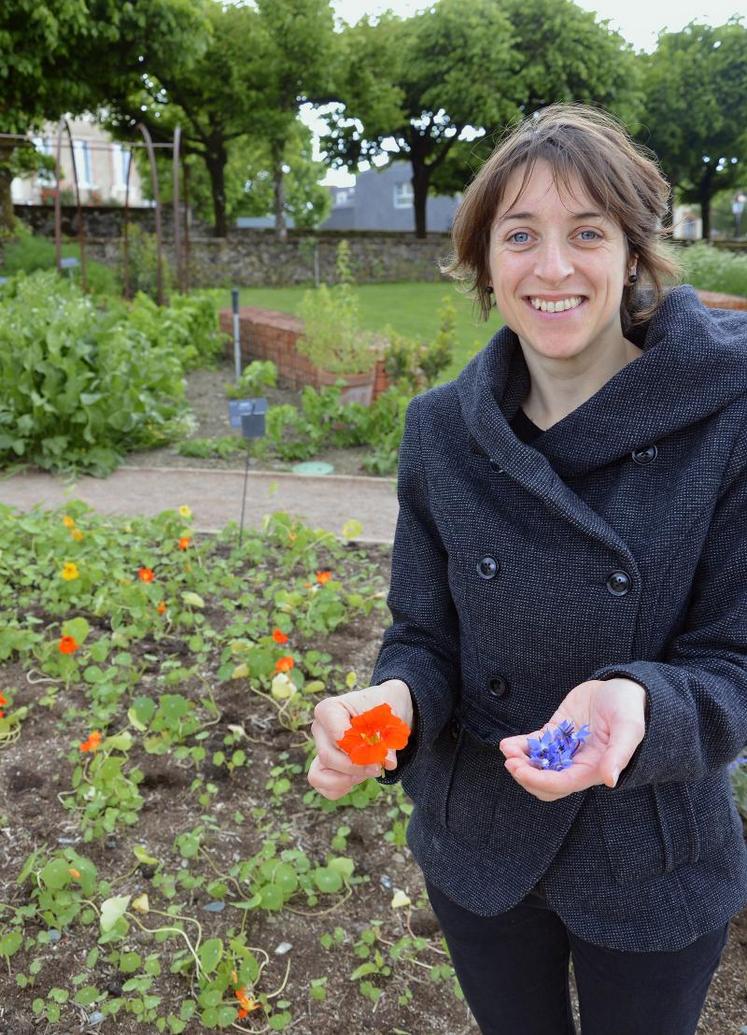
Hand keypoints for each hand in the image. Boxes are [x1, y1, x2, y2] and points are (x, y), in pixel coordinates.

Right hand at [307, 679, 413, 800]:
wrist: (387, 712)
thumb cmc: (385, 709)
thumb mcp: (390, 718)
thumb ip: (389, 740)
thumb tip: (388, 763)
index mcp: (329, 709)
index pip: (337, 737)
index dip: (358, 750)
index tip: (378, 751)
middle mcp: (319, 728)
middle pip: (328, 757)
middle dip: (356, 767)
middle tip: (378, 766)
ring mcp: (319, 748)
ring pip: (318, 775)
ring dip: (347, 779)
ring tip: (368, 771)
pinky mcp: (323, 765)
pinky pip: (324, 787)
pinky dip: (342, 788)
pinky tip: (360, 777)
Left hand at [498, 678, 646, 801]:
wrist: (623, 688)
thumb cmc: (630, 709)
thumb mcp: (629, 728)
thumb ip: (619, 754)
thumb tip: (610, 780)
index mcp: (594, 768)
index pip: (562, 784)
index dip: (540, 781)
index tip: (520, 770)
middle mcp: (577, 763)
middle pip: (546, 783)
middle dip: (526, 776)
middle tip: (511, 762)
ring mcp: (564, 748)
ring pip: (537, 766)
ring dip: (520, 762)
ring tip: (508, 750)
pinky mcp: (556, 732)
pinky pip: (534, 745)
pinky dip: (520, 746)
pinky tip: (507, 744)